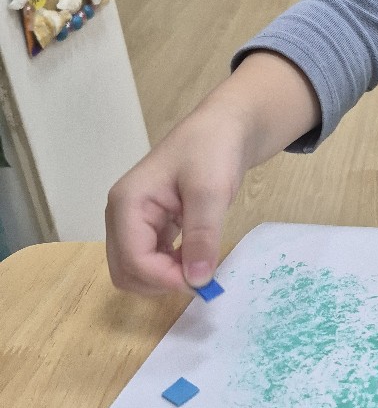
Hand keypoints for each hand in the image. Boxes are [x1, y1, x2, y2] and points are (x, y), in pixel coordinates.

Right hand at [106, 51, 320, 296]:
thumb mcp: (211, 191)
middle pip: (125, 271)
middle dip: (160, 281)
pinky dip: (170, 267)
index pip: (132, 259)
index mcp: (127, 203)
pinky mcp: (150, 225)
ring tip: (200, 262)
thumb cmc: (213, 149)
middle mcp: (122, 214)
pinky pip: (150, 259)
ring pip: (136, 270)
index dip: (164, 278)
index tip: (201, 281)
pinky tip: (196, 256)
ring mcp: (133, 220)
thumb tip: (197, 281)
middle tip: (200, 274)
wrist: (225, 126)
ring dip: (165, 277)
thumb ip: (202, 235)